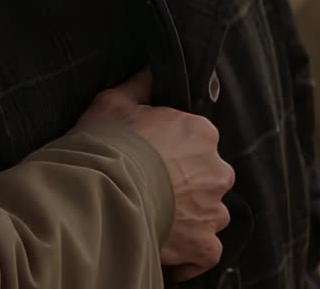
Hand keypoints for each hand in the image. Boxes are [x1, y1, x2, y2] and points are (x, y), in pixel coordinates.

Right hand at [76, 68, 234, 280]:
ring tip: (160, 216)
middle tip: (155, 187)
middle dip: (187, 182)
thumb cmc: (109, 143)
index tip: (153, 155)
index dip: (173, 148)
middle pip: (208, 176)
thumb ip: (139, 84)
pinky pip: (207, 250)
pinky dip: (192, 251)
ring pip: (210, 212)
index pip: (196, 139)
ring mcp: (213, 211)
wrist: (102, 192)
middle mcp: (217, 170)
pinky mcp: (204, 245)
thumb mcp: (116, 102)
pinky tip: (171, 245)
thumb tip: (150, 67)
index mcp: (201, 132)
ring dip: (191, 215)